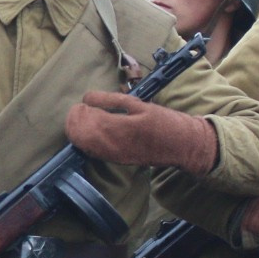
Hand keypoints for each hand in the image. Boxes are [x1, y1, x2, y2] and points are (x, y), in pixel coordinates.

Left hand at [64, 92, 216, 174]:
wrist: (183, 145)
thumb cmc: (164, 121)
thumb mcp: (139, 104)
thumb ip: (112, 100)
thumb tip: (88, 97)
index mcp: (121, 127)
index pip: (88, 120)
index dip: (79, 112)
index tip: (80, 104)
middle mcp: (115, 144)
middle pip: (82, 135)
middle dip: (75, 121)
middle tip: (78, 110)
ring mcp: (115, 155)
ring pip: (85, 146)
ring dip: (78, 132)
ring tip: (80, 119)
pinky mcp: (118, 161)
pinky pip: (94, 153)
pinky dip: (85, 142)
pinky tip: (87, 133)